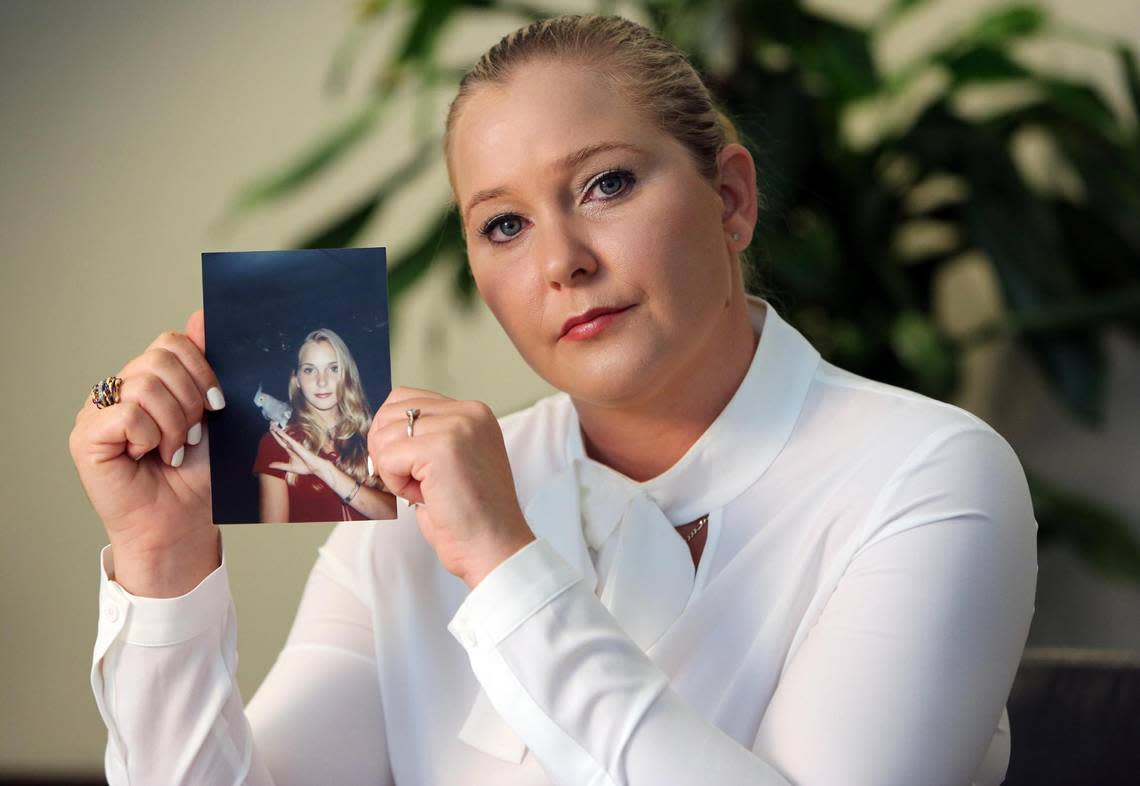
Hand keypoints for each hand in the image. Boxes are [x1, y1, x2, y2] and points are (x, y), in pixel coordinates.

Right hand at [69, 309, 222, 596]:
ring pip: (146, 386)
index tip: (216, 403)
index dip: (201, 368)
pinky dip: (151, 436)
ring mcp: (98, 411)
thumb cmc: (198, 474)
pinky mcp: (86, 435)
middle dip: (191, 399)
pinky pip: (128, 414)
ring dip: (174, 423)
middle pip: (160, 358)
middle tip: (193, 433)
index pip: (171, 342)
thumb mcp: (212, 414)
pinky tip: (150, 456)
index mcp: (149, 380)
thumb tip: (202, 315)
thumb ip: (204, 366)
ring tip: (173, 449)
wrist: (184, 522)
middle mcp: (119, 390)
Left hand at [267, 424, 331, 478]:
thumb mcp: (289, 467)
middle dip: (275, 431)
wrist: (314, 468)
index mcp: (291, 451)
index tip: (271, 431)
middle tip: (270, 424)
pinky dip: (282, 434)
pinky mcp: (296, 445)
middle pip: (281, 437)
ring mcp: (294, 445)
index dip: (276, 436)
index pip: (281, 442)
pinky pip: (288, 438)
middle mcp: (292, 446)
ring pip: (284, 436)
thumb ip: (280, 465)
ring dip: (277, 430)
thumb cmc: (306, 468)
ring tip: (271, 424)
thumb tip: (269, 465)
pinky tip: (277, 430)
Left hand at [368, 387, 534, 587]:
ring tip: (425, 490)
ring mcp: (457, 427)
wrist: (494, 547)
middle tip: (415, 481)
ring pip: (385, 435)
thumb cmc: (470, 515)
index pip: (406, 399)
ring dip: (394, 470)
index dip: (393, 435)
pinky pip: (388, 458)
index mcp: (474, 413)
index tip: (409, 466)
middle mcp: (469, 412)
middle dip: (388, 450)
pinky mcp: (441, 449)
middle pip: (390, 412)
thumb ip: (428, 436)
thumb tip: (381, 429)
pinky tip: (424, 497)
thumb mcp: (452, 461)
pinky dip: (396, 484)